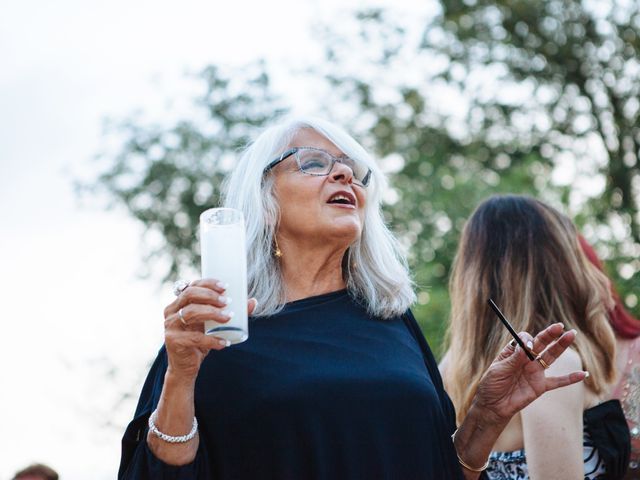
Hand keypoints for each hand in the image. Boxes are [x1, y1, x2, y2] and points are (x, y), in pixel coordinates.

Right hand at [163, 278, 256, 379]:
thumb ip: (230, 312)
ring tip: (228, 317)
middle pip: (189, 295)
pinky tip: (224, 342)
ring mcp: (170, 326)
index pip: (192, 286)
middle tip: (227, 301)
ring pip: (190, 313)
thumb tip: (253, 302)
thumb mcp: (213, 325)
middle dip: (210, 295)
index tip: (225, 286)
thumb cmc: (199, 341)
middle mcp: (172, 311)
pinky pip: (194, 337)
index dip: (208, 284)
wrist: (185, 367)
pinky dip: (212, 339)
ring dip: (212, 313)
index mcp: (179, 303)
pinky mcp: (173, 341)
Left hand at [472, 323, 586, 423]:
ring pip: (551, 357)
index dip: (528, 341)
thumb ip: (514, 359)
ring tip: (571, 334)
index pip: (525, 340)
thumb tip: (527, 347)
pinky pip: (558, 382)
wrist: (492, 406)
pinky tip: (582, 374)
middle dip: (550, 334)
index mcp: (514, 352)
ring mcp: (535, 372)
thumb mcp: (499, 369)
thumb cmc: (491, 385)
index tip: (528, 347)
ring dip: (561, 346)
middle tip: (560, 326)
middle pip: (541, 344)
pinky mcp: (540, 386)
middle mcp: (526, 360)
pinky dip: (570, 379)